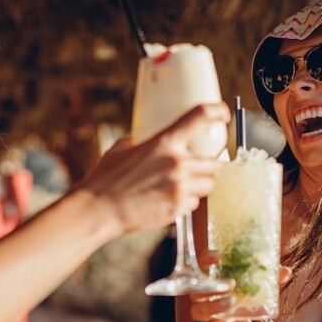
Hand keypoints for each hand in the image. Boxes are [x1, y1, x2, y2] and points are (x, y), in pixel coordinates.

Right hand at [80, 103, 228, 234]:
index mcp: (164, 142)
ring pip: (208, 185)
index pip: (200, 116)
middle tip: (198, 170)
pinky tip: (167, 202)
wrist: (98, 210)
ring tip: (179, 188)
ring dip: (199, 186)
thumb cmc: (104, 180)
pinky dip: (185, 203)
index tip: (222, 114)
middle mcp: (177, 163)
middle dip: (209, 168)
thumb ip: (137, 143)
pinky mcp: (177, 208)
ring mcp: (179, 187)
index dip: (217, 111)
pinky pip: (193, 204)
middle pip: (215, 164)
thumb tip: (139, 143)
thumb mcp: (119, 150)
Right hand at [186, 265, 291, 321]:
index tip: (219, 255)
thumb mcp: (254, 285)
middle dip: (210, 286)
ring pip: (200, 311)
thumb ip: (268, 278)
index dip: (206, 259)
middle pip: (196, 290)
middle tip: (230, 283)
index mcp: (211, 279)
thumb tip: (285, 271)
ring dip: (215, 306)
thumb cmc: (243, 296)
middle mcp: (203, 297)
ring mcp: (208, 314)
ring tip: (231, 302)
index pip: (201, 265)